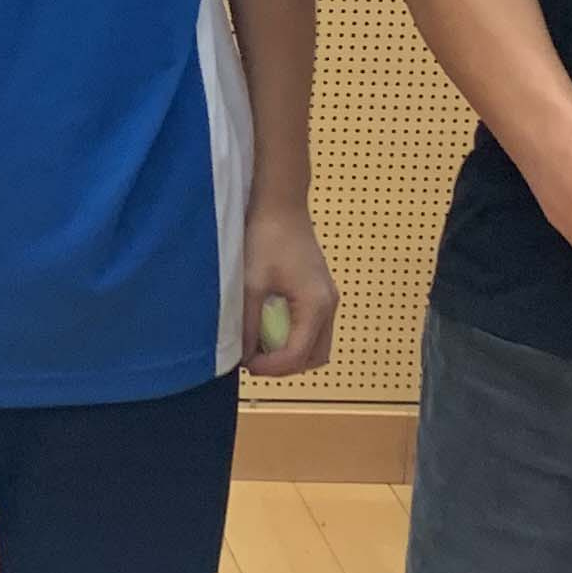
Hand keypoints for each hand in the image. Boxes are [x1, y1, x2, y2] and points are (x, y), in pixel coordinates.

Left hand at [240, 204, 337, 377]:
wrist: (281, 204)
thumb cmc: (267, 237)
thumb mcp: (250, 283)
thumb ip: (247, 322)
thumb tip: (242, 353)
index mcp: (315, 306)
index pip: (296, 356)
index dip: (270, 368)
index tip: (245, 364)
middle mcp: (329, 305)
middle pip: (314, 358)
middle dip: (284, 366)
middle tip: (254, 360)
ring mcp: (327, 298)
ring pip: (316, 345)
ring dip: (290, 353)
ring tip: (260, 345)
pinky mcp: (320, 291)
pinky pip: (312, 328)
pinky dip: (293, 336)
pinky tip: (268, 326)